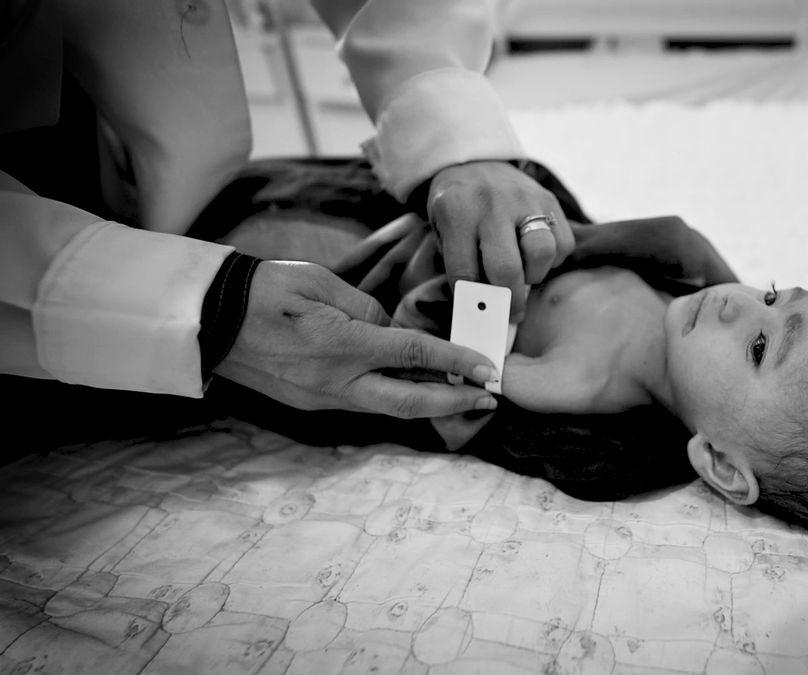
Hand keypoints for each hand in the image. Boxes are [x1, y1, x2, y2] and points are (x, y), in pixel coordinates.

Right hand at [215, 260, 498, 418]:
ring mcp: (321, 398)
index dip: (457, 361)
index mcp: (341, 345)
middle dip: (455, 403)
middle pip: (410, 402)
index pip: (414, 356)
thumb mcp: (321, 282)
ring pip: (388, 407)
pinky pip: (364, 403)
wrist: (208, 319)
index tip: (487, 368)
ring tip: (461, 392)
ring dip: (428, 402)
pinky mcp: (311, 404)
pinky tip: (414, 388)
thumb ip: (365, 308)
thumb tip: (390, 329)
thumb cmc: (264, 288)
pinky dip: (396, 397)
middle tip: (490, 399)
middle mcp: (335, 381)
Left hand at [427, 161, 574, 320]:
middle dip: (510, 299)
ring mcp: (524, 198)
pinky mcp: (549, 198)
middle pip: (506, 268)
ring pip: (542, 252)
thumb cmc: (457, 211)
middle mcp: (491, 203)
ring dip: (535, 275)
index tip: (482, 310)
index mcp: (456, 211)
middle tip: (511, 310)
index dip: (474, 299)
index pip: (465, 271)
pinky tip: (536, 256)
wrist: (473, 164)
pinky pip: (563, 242)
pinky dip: (554, 259)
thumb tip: (485, 309)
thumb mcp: (443, 232)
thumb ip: (460, 265)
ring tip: (525, 275)